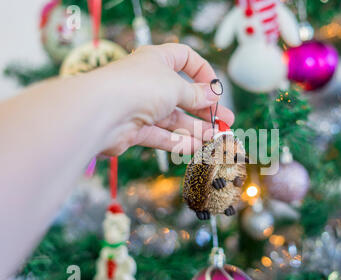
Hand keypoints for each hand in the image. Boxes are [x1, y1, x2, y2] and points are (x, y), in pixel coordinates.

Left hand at [97, 43, 234, 155]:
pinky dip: (178, 141)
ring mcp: (140, 106)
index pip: (184, 58)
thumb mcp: (176, 87)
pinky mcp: (134, 129)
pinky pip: (161, 135)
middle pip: (182, 94)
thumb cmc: (139, 87)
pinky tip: (197, 147)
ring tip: (216, 138)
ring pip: (173, 118)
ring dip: (195, 128)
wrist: (101, 113)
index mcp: (157, 59)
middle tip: (226, 121)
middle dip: (205, 109)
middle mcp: (148, 81)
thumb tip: (212, 95)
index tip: (215, 89)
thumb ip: (196, 94)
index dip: (203, 71)